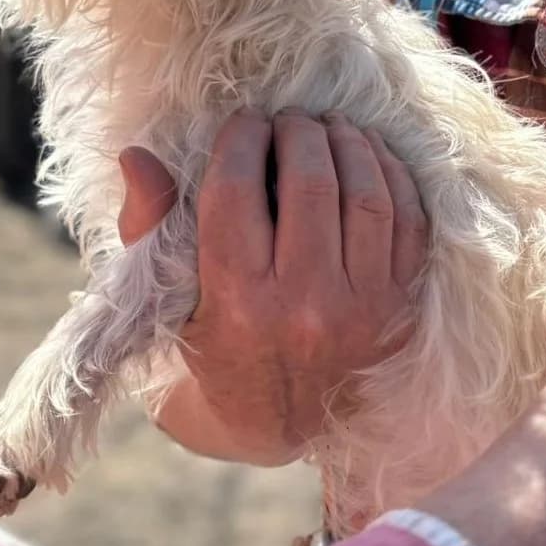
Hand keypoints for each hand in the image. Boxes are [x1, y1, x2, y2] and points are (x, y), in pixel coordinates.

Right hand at [118, 109, 427, 464]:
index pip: (236, 191)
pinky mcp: (402, 308)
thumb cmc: (211, 350)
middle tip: (288, 120)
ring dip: (349, 144)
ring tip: (328, 128)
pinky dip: (392, 176)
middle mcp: (304, 305)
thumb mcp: (168, 300)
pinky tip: (368, 157)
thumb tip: (135, 154)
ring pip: (367, 194)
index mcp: (236, 300)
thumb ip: (150, 227)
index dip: (240, 140)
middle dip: (297, 132)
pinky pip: (410, 221)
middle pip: (310, 183)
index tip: (243, 122)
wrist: (276, 425)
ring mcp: (363, 308)